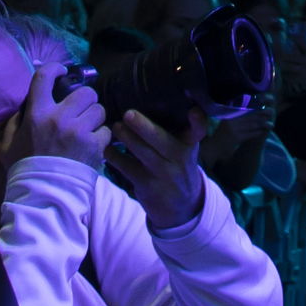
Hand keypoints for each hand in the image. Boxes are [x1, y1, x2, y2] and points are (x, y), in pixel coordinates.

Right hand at [12, 62, 108, 165]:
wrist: (41, 198)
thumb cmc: (23, 170)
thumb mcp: (8, 144)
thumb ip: (15, 121)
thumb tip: (25, 105)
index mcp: (36, 114)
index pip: (44, 77)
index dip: (55, 68)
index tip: (62, 70)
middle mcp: (59, 118)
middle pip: (85, 92)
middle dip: (85, 100)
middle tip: (81, 111)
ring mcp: (78, 132)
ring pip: (99, 109)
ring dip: (94, 118)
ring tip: (87, 130)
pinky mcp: (94, 146)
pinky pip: (105, 131)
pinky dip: (100, 138)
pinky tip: (91, 146)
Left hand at [105, 103, 213, 230]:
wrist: (180, 207)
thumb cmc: (176, 166)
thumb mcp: (183, 149)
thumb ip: (174, 130)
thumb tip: (143, 99)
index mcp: (190, 144)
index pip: (199, 130)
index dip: (198, 120)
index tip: (194, 111)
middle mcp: (181, 159)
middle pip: (162, 141)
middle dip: (144, 127)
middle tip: (128, 114)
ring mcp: (165, 174)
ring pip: (144, 155)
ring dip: (127, 139)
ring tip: (115, 127)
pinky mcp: (148, 187)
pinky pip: (129, 169)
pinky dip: (115, 157)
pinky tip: (107, 149)